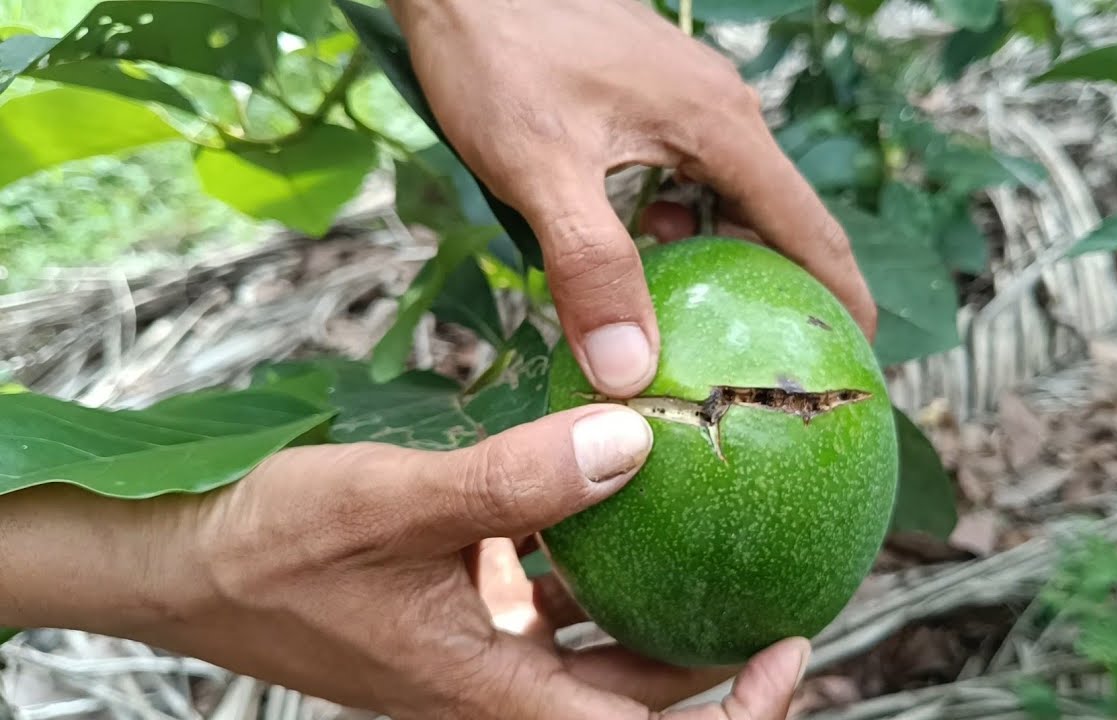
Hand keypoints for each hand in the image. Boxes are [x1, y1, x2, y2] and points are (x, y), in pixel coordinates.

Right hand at [0, 405, 808, 718]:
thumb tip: (635, 442)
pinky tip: (597, 491)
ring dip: (653, 605)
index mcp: (490, 692)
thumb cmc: (269, 549)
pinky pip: (546, 599)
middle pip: (632, 694)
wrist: (178, 562)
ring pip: (593, 645)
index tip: (789, 647)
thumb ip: (517, 480)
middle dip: (711, 652)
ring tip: (706, 531)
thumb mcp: (398, 505)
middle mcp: (493, 685)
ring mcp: (475, 653)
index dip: (732, 713)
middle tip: (771, 583)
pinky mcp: (455, 614)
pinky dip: (584, 559)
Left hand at [388, 0, 876, 397]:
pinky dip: (686, 222)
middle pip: (779, 217)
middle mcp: (722, 111)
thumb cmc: (500, 55)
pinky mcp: (653, 96)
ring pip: (733, 197)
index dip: (842, 301)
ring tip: (702, 314)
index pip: (811, 230)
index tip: (859, 362)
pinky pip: (695, 173)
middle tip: (771, 363)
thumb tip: (629, 369)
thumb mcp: (542, 170)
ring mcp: (689, 99)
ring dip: (725, 256)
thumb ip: (590, 267)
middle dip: (782, 291)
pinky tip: (640, 241)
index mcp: (721, 129)